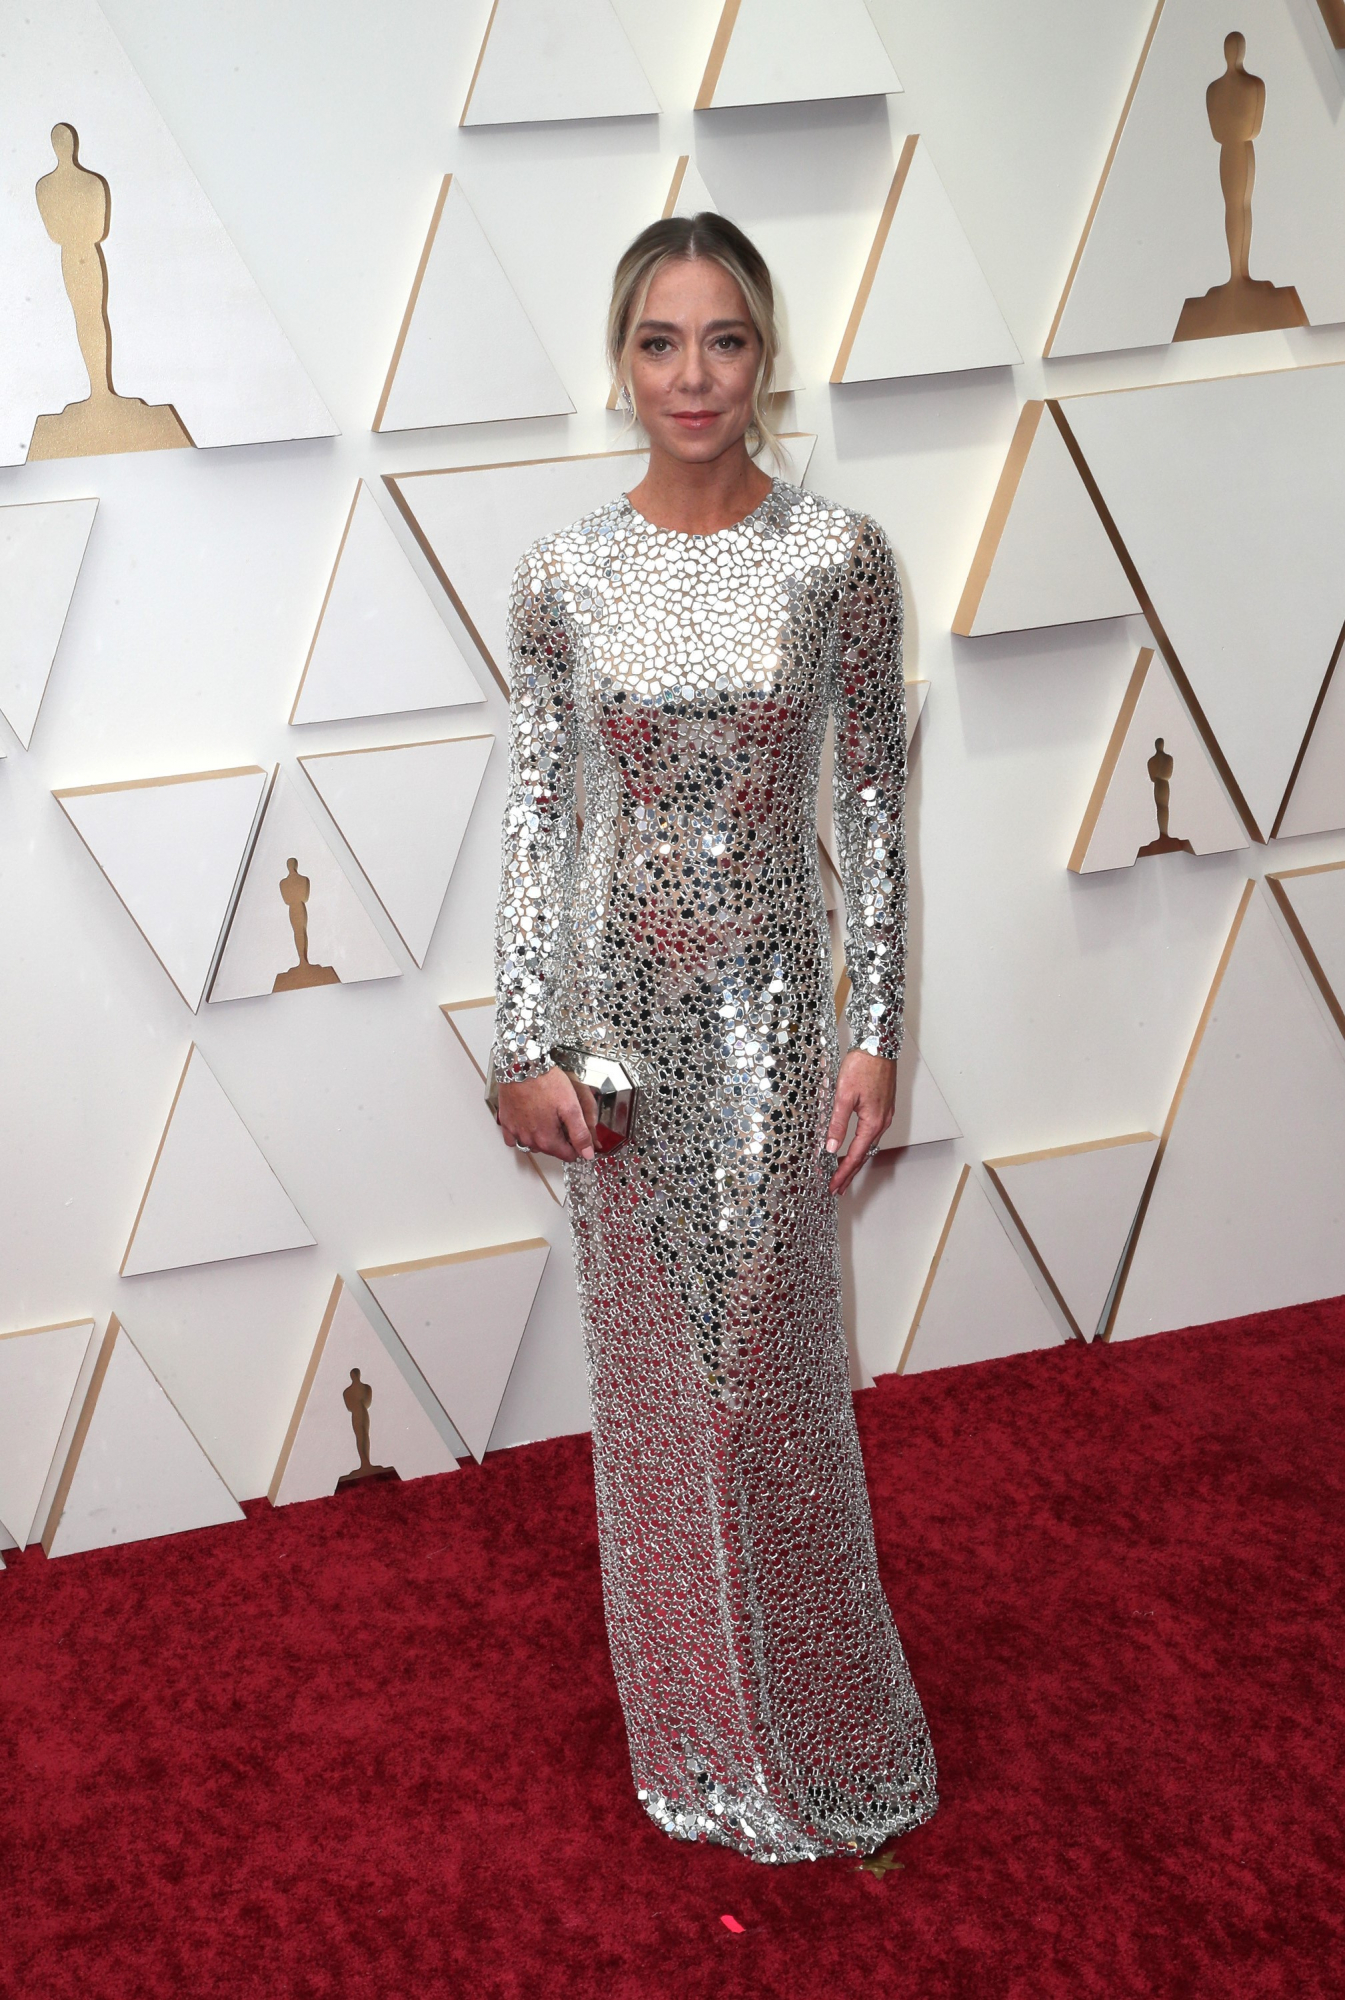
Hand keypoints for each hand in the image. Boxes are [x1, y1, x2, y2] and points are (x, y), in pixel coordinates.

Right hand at [498, 1067, 595, 1162]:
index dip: (577, 1145)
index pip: (567, 1155)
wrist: (522, 1065)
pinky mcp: (506, 1122)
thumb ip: (580, 1133)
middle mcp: (529, 1140)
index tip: (578, 1132)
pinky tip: (529, 1120)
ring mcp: (515, 1132)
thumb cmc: (546, 1082)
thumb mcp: (571, 1107)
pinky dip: (523, 1133)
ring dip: (542, 1136)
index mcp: (546, 1139)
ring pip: (533, 1144)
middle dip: (560, 1139)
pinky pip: (514, 1137)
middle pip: (551, 1150)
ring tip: (548, 1116)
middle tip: (564, 1118)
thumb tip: (587, 1154)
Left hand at [825, 1049, 895, 1194]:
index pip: (855, 1155)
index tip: (833, 1186)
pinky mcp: (883, 1107)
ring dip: (856, 1160)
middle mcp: (882, 1122)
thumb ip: (838, 1123)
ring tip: (845, 1173)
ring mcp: (884, 1114)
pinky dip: (862, 1146)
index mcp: (873, 1122)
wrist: (879, 1046)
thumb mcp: (844, 1096)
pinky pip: (872, 1134)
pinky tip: (856, 1147)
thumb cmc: (863, 1066)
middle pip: (864, 1155)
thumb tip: (832, 1147)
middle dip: (850, 1173)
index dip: (843, 1172)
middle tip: (839, 1188)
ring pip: (869, 1145)